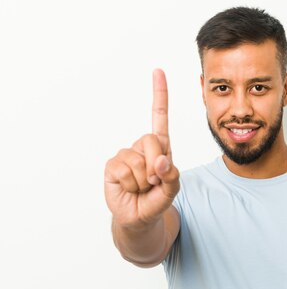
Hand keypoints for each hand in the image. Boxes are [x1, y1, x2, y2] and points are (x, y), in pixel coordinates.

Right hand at [104, 69, 179, 227]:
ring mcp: (126, 154)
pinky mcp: (112, 165)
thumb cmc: (157, 199)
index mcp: (160, 146)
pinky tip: (129, 187)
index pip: (159, 116)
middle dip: (157, 165)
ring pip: (138, 160)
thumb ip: (172, 176)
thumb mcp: (172, 189)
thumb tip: (161, 160)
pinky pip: (124, 170)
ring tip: (141, 187)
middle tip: (153, 181)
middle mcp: (142, 146)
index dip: (159, 94)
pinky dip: (131, 183)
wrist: (139, 217)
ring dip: (144, 180)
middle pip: (152, 140)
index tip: (157, 71)